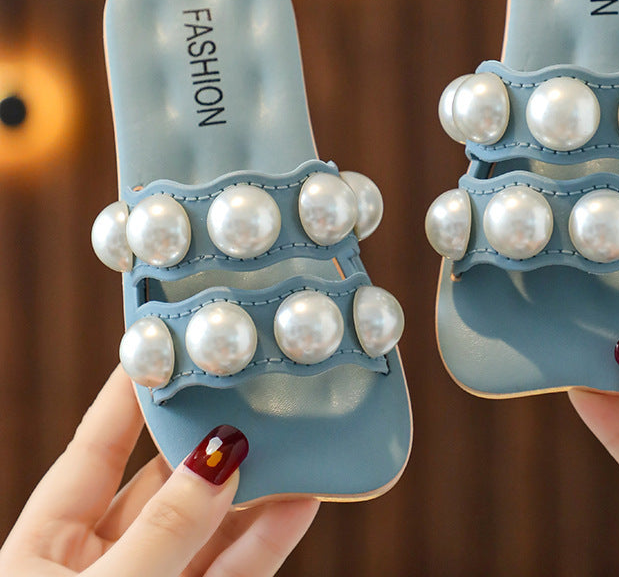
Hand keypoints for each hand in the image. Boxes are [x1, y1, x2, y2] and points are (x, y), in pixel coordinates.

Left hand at [0, 366, 318, 575]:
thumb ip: (163, 531)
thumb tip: (219, 457)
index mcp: (42, 547)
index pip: (96, 447)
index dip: (135, 394)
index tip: (174, 343)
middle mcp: (96, 564)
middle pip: (161, 479)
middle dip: (209, 435)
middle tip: (254, 389)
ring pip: (208, 526)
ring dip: (253, 485)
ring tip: (296, 438)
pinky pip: (232, 575)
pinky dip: (266, 541)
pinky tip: (299, 502)